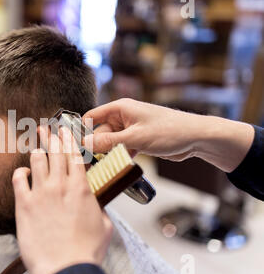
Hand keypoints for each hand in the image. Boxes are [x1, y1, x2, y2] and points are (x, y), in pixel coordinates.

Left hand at [12, 126, 112, 273]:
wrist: (65, 267)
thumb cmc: (85, 251)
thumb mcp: (104, 227)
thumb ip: (98, 210)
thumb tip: (95, 206)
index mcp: (81, 189)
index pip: (74, 156)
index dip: (69, 140)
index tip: (66, 131)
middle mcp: (60, 185)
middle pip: (56, 153)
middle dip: (53, 137)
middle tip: (48, 128)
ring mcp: (41, 193)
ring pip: (38, 160)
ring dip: (39, 150)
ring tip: (37, 144)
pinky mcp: (24, 204)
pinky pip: (18, 179)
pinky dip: (20, 172)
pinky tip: (23, 172)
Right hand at [82, 98, 253, 171]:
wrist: (195, 138)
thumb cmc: (169, 131)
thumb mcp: (135, 138)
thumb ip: (108, 141)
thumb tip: (85, 143)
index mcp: (120, 108)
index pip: (92, 117)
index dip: (83, 130)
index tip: (77, 147)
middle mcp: (123, 117)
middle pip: (100, 133)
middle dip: (98, 147)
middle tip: (94, 163)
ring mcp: (130, 129)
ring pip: (111, 143)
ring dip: (110, 154)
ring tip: (109, 165)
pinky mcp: (137, 140)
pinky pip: (122, 148)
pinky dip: (121, 157)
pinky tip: (122, 165)